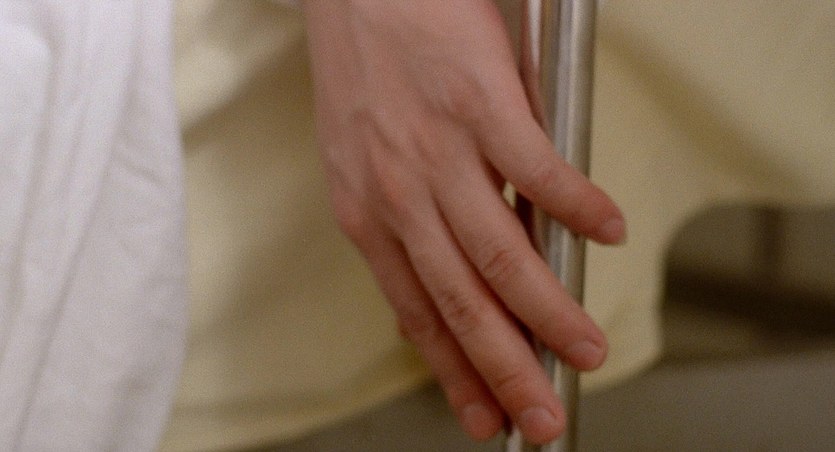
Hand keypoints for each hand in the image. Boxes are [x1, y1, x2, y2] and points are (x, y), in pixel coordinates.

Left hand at [302, 0, 624, 443]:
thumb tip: (449, 280)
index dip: (455, 371)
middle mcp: (398, 195)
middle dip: (506, 370)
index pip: (418, 312)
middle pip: (462, 302)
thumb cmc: (365, 71)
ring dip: (549, 310)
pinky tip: (606, 233)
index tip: (483, 416)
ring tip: (585, 348)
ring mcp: (439, 152)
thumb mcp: (362, 163)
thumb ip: (406, 223)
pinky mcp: (479, 102)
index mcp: (369, 215)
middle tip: (541, 417)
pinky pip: (536, 171)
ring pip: (499, 254)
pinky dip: (576, 207)